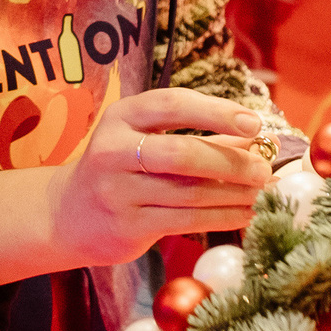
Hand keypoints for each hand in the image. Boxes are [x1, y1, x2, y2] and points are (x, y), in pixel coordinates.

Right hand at [46, 89, 274, 269]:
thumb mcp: (148, 141)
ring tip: (261, 193)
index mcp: (121, 117)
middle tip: (262, 169)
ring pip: (189, 192)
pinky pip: (186, 221)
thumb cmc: (121, 170)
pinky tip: (243, 214)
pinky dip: (222, 217)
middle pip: (184, 153)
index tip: (254, 123)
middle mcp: (114, 150)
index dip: (217, 112)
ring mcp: (118, 191)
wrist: (68, 215)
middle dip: (231, 162)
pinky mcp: (128, 226)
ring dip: (234, 194)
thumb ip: (200, 136)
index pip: (173, 105)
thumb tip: (258, 137)